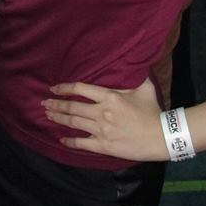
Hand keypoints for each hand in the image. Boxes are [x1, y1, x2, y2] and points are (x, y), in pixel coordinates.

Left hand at [42, 78, 168, 161]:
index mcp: (109, 97)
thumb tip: (133, 59)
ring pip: (74, 123)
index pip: (81, 89)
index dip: (65, 88)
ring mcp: (102, 130)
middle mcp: (102, 113)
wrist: (162, 137)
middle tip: (44, 103)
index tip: (54, 89)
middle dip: (56, 105)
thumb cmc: (152, 111)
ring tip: (48, 115)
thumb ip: (135, 73)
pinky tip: (61, 140)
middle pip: (73, 107)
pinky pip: (82, 144)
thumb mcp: (144, 87)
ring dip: (59, 119)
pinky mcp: (104, 146)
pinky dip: (69, 142)